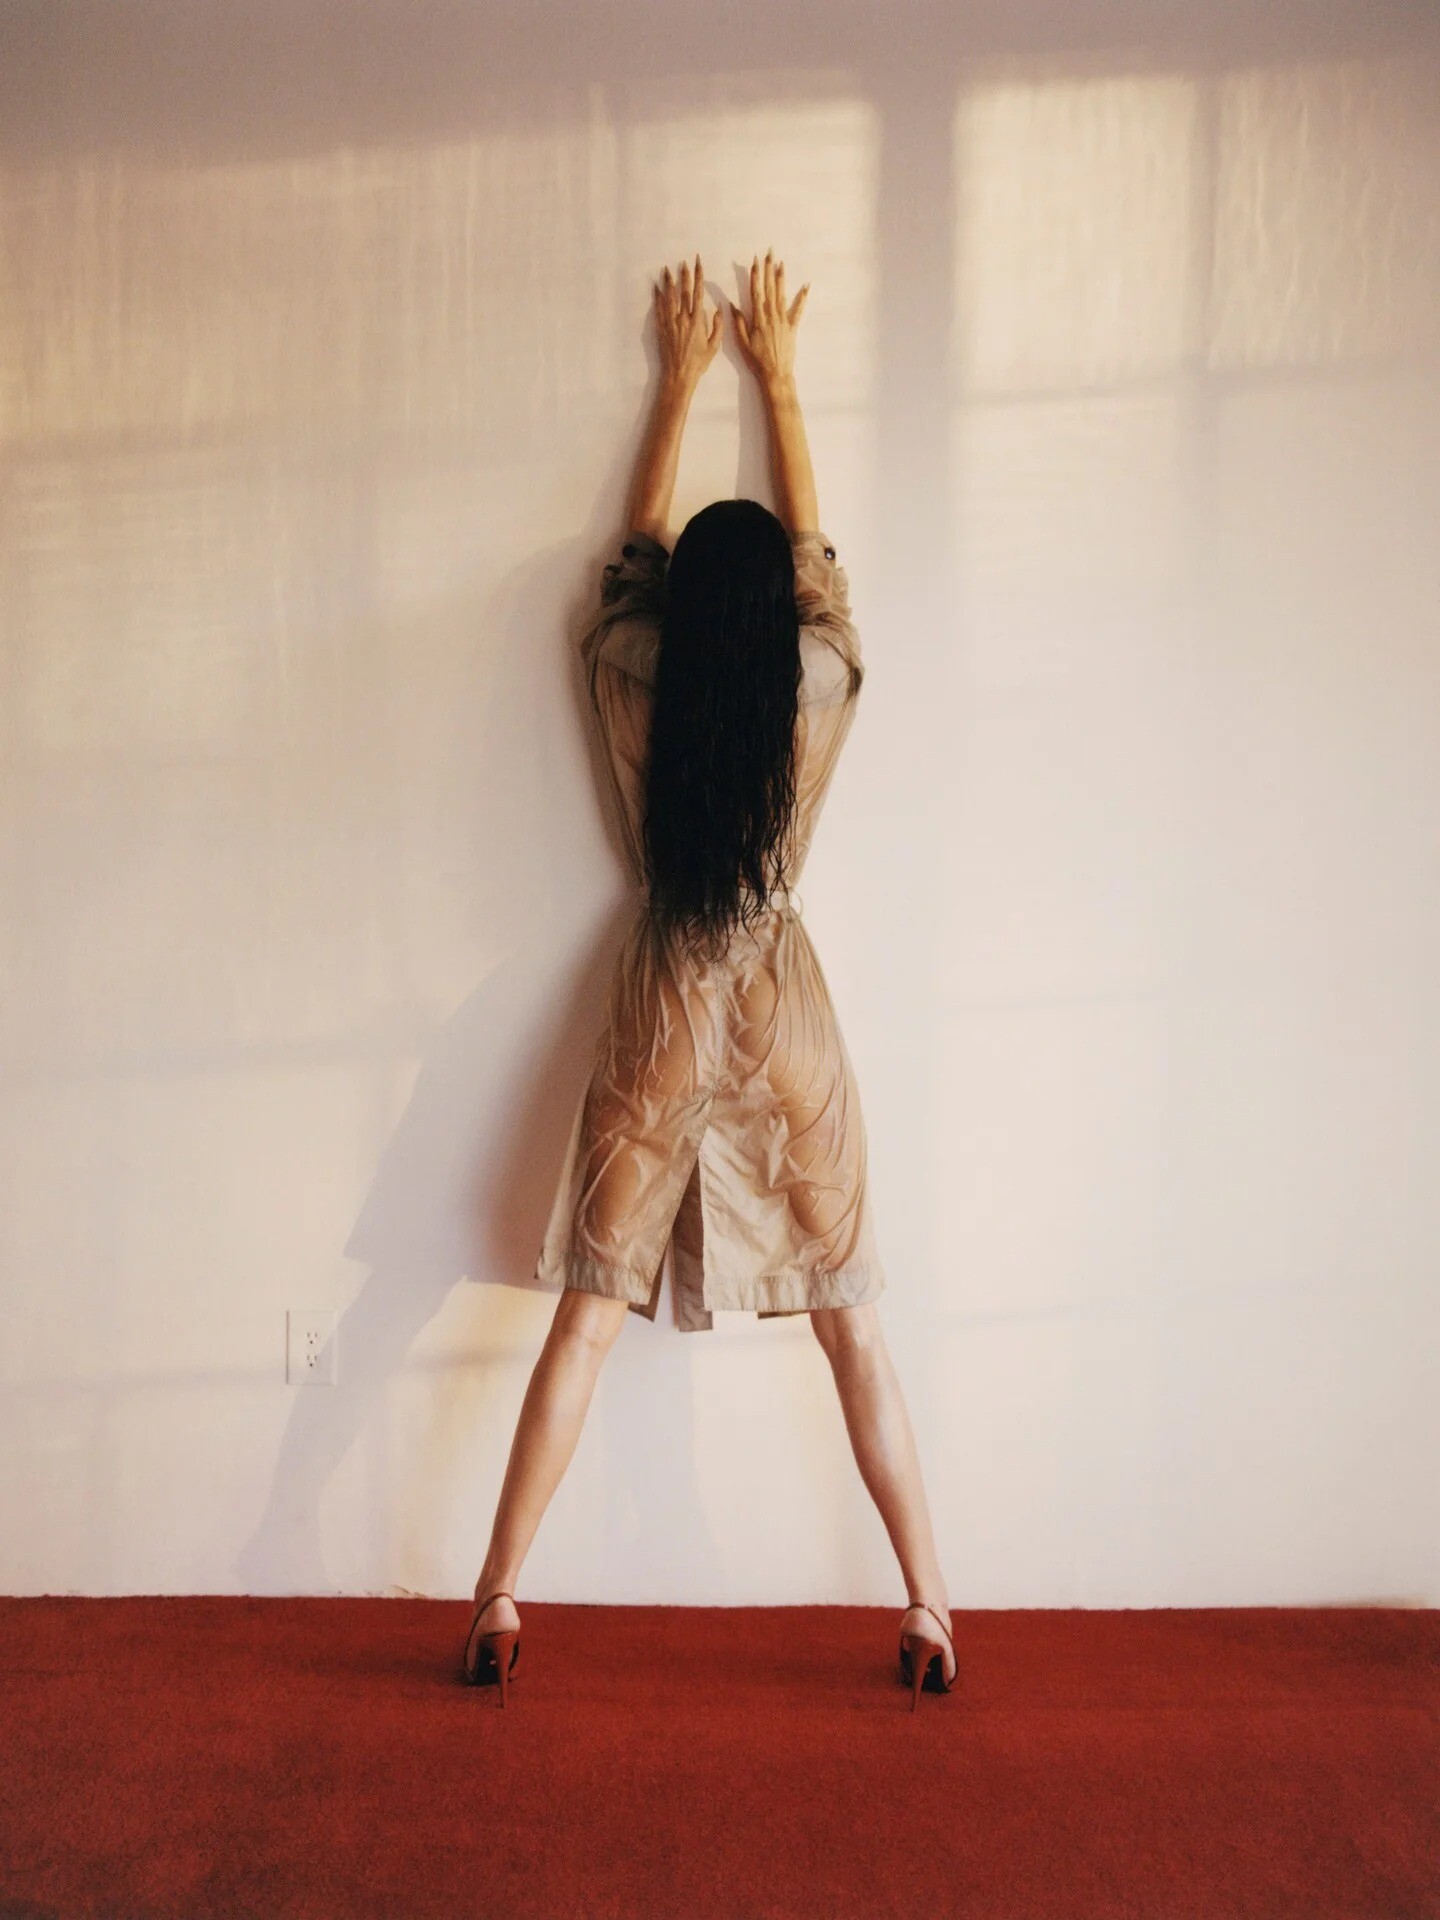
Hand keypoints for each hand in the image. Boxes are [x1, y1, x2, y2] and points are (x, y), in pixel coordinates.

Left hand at [653, 254, 721, 391]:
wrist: (679, 375)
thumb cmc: (698, 363)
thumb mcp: (714, 346)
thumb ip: (718, 326)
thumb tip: (719, 308)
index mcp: (697, 321)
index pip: (698, 293)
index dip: (698, 276)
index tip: (698, 264)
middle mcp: (683, 319)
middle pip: (683, 292)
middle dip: (684, 275)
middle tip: (683, 262)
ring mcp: (671, 323)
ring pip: (669, 298)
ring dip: (668, 282)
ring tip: (666, 270)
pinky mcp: (661, 329)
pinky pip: (659, 309)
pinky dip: (657, 297)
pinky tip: (656, 288)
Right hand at [731, 249, 808, 392]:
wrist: (776, 374)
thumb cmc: (757, 360)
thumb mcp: (743, 343)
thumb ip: (739, 323)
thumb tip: (732, 305)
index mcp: (758, 318)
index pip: (756, 292)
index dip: (756, 275)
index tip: (755, 261)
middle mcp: (772, 315)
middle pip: (770, 288)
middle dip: (769, 270)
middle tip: (769, 253)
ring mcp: (783, 320)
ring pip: (782, 294)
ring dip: (781, 278)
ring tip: (780, 263)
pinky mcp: (792, 327)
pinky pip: (798, 310)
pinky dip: (802, 298)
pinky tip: (806, 286)